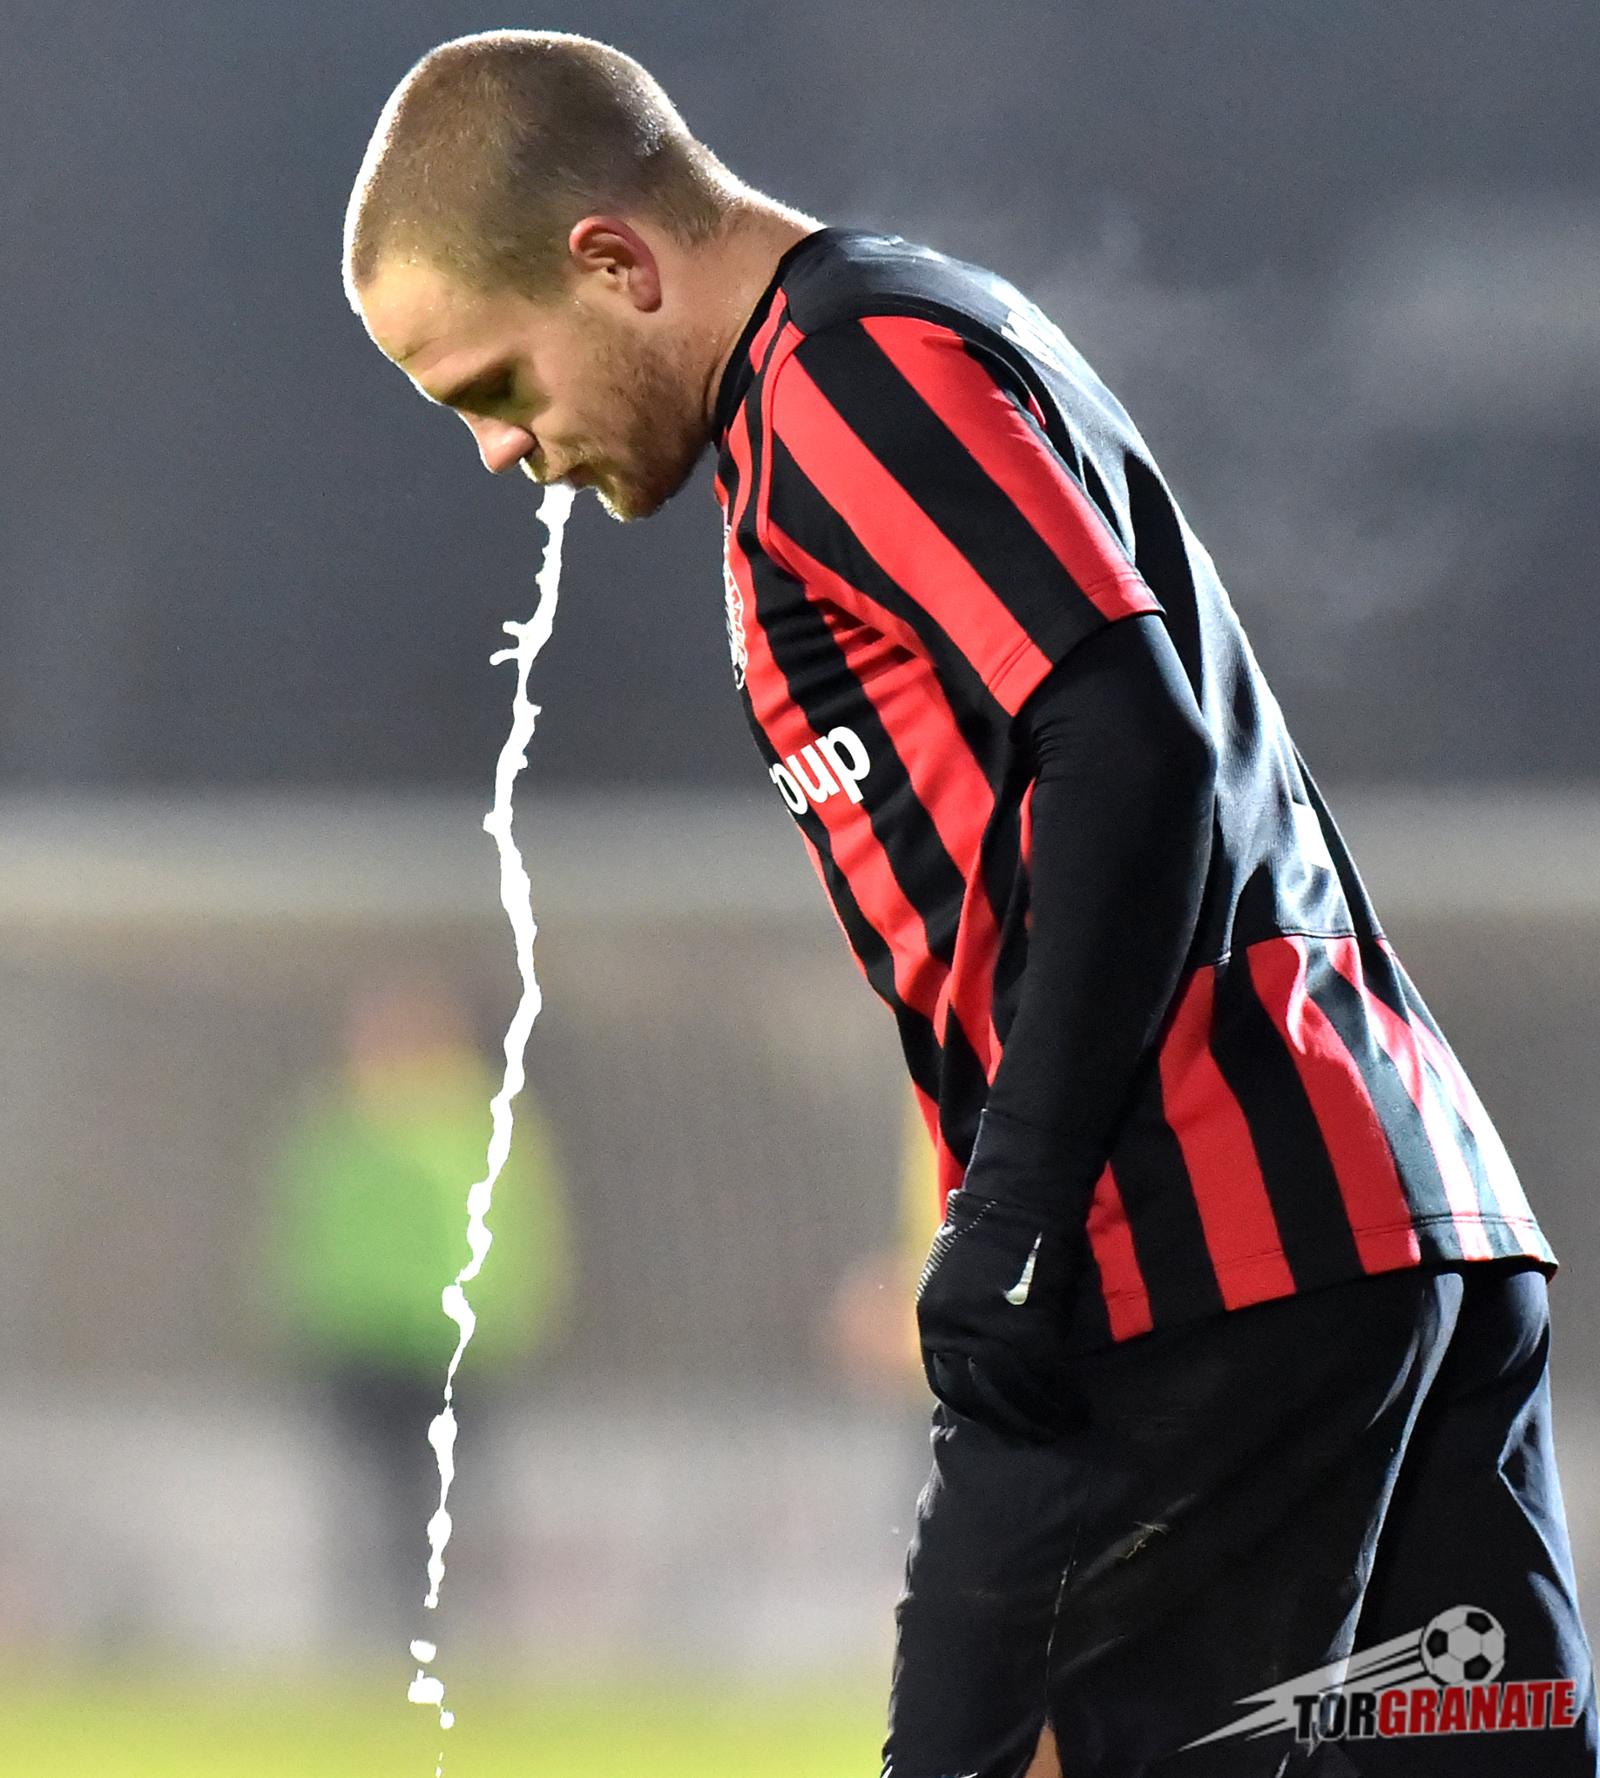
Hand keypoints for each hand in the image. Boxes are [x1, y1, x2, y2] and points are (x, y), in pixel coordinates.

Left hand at [915, 1187, 1083, 1441]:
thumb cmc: (991, 1233)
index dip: (974, 1406)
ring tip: (1060, 1425)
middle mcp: (953, 1332)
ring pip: (1010, 1395)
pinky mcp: (1025, 1330)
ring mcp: (988, 1333)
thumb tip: (973, 1354)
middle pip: (977, 1397)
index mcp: (933, 1320)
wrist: (1017, 1201)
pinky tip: (1071, 1407)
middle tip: (1033, 1434)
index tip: (996, 1419)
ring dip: (1036, 1417)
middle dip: (1007, 1420)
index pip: (946, 1383)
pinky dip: (1056, 1398)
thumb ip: (960, 1318)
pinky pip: (1039, 1379)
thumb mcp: (954, 1277)